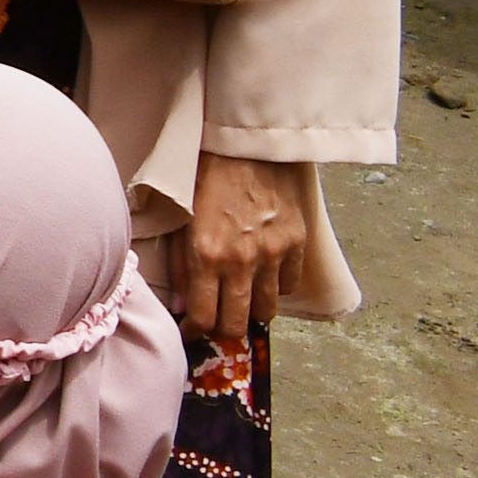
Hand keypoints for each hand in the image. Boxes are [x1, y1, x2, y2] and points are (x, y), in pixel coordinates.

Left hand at [172, 152, 313, 340]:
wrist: (245, 144)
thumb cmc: (203, 177)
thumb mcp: (180, 221)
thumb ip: (181, 266)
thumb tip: (183, 306)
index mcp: (206, 255)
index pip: (204, 318)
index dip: (195, 332)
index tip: (192, 331)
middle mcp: (242, 260)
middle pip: (237, 324)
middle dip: (223, 331)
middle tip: (216, 324)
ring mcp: (273, 253)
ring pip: (267, 310)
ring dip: (252, 312)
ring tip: (240, 302)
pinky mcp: (297, 242)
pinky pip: (289, 285)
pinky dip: (276, 288)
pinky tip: (262, 277)